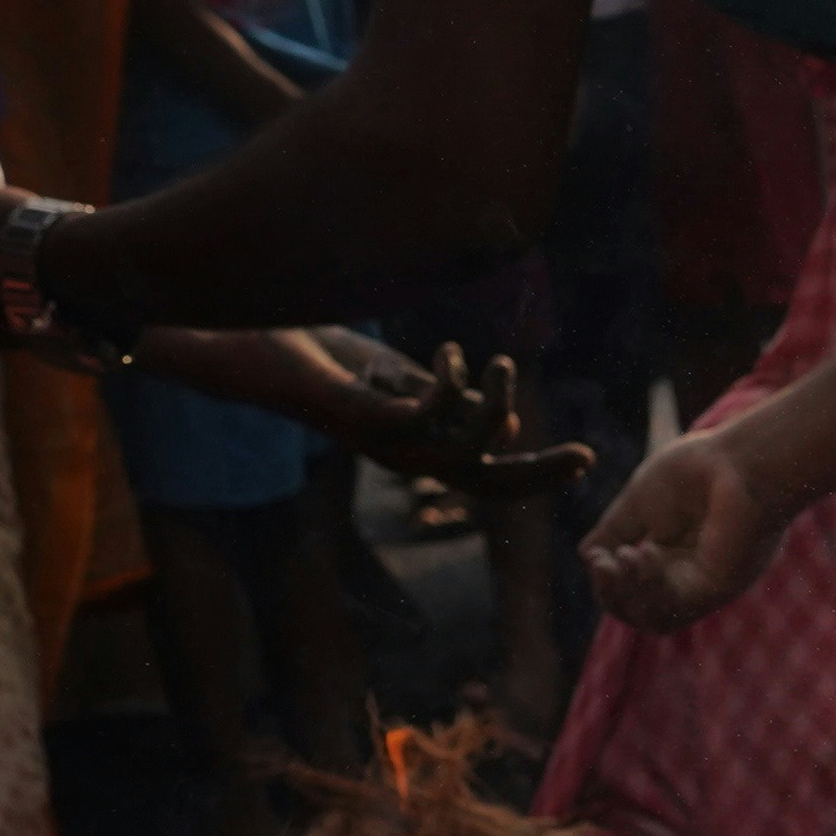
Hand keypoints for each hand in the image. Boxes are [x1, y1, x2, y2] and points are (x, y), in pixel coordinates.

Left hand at [296, 337, 591, 495]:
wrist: (248, 353)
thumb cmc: (317, 359)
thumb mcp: (399, 379)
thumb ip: (445, 399)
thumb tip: (501, 422)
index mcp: (413, 450)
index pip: (488, 475)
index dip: (536, 474)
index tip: (582, 458)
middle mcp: (402, 459)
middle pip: (488, 482)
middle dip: (540, 475)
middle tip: (586, 457)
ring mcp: (385, 445)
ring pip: (468, 449)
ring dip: (495, 405)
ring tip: (502, 363)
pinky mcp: (367, 420)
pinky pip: (432, 411)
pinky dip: (452, 380)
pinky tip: (447, 353)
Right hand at [580, 436, 782, 632]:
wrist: (737, 460)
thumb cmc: (696, 470)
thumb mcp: (639, 503)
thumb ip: (614, 532)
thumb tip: (587, 556)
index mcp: (670, 554)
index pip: (630, 588)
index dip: (607, 580)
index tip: (596, 558)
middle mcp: (688, 575)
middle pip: (638, 610)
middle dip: (612, 594)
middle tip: (602, 566)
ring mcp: (704, 585)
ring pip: (653, 618)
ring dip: (626, 595)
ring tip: (620, 560)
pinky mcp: (718, 589)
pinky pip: (674, 608)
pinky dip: (650, 587)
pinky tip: (644, 553)